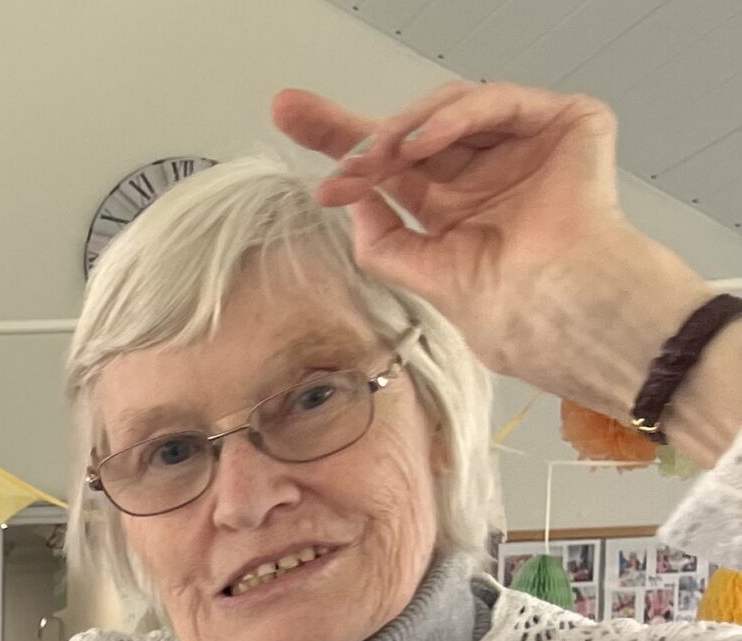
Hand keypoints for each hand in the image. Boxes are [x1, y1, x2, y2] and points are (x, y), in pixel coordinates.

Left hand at [272, 82, 697, 404]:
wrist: (566, 320)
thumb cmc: (518, 318)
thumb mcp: (427, 278)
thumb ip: (385, 239)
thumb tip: (349, 198)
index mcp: (457, 211)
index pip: (394, 171)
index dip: (345, 148)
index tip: (292, 124)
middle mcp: (486, 174)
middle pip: (409, 134)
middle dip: (351, 125)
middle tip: (301, 117)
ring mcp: (524, 145)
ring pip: (445, 114)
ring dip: (398, 133)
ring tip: (370, 159)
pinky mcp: (563, 123)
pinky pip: (494, 102)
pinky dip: (452, 117)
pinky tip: (418, 145)